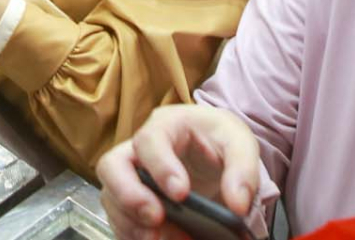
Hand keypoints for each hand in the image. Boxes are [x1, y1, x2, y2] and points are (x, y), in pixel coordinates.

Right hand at [96, 105, 263, 239]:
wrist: (213, 151)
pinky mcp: (133, 202)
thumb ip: (243, 171)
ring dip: (132, 223)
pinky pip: (120, 220)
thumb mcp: (241, 144)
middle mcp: (139, 150)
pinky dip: (134, 234)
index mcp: (166, 125)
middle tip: (156, 218)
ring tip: (162, 239)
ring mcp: (132, 176)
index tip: (181, 194)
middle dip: (129, 196)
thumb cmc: (220, 139)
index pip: (149, 140)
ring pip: (111, 198)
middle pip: (112, 166)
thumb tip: (238, 204)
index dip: (160, 167)